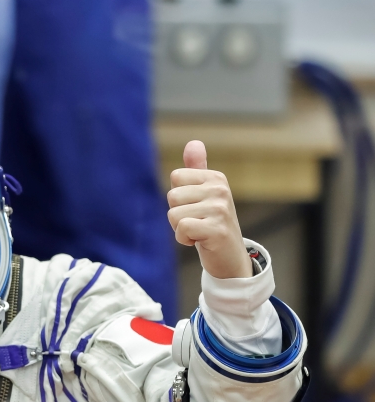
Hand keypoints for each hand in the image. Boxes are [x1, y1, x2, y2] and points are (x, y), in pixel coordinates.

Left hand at [167, 140, 251, 279]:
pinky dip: (184, 239)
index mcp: (216, 178)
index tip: (194, 209)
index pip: (175, 177)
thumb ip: (196, 170)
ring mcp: (220, 209)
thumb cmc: (212, 225)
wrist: (230, 258)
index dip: (178, 198)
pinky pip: (182, 228)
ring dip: (180, 229)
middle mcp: (220, 190)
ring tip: (199, 232)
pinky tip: (200, 241)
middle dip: (177, 215)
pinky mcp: (217, 229)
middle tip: (197, 223)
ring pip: (174, 214)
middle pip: (172, 196)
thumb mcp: (204, 195)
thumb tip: (193, 143)